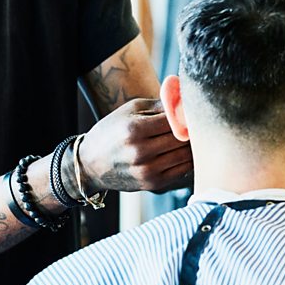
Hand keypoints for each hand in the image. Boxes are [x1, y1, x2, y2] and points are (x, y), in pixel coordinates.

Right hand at [76, 98, 192, 193]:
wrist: (91, 164)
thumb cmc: (112, 132)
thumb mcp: (130, 110)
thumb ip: (160, 105)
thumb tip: (187, 101)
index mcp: (134, 129)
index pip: (174, 120)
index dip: (186, 115)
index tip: (190, 112)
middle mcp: (140, 151)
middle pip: (182, 138)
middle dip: (191, 130)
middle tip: (194, 124)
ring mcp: (147, 170)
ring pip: (185, 154)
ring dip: (191, 145)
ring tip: (189, 137)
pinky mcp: (153, 184)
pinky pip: (182, 170)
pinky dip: (187, 159)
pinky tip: (181, 151)